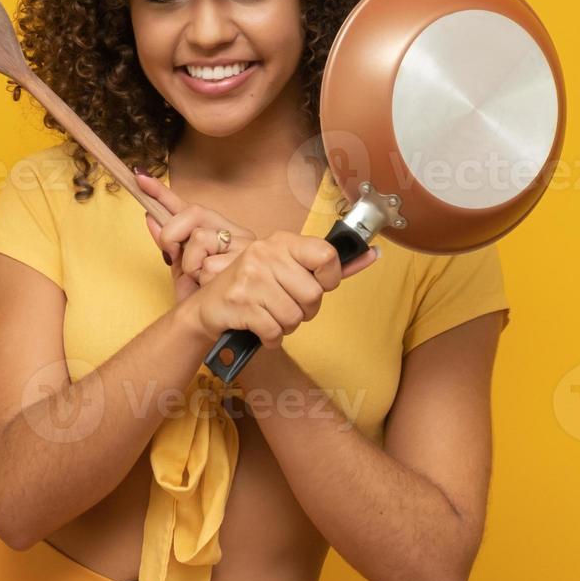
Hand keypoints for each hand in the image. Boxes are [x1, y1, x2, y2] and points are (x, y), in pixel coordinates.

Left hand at [135, 171, 256, 301]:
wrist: (218, 327)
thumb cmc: (202, 298)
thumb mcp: (179, 268)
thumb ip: (167, 243)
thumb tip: (149, 216)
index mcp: (221, 231)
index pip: (189, 207)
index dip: (164, 192)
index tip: (140, 177)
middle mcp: (236, 234)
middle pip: (194, 213)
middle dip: (173, 232)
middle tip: (171, 254)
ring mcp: (244, 248)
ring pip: (200, 239)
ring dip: (191, 265)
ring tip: (201, 281)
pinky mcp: (247, 265)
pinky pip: (209, 265)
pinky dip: (203, 281)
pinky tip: (212, 290)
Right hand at [180, 229, 377, 348]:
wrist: (207, 309)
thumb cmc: (253, 290)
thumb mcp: (285, 269)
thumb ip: (324, 266)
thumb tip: (372, 255)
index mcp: (280, 242)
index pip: (326, 255)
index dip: (329, 279)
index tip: (318, 285)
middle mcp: (265, 254)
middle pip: (313, 295)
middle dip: (304, 311)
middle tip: (286, 307)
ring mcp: (250, 278)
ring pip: (294, 317)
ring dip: (286, 326)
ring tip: (270, 317)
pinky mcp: (240, 302)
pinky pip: (274, 331)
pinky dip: (271, 338)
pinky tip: (260, 330)